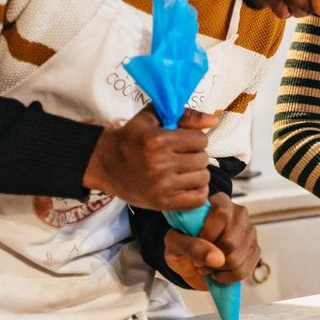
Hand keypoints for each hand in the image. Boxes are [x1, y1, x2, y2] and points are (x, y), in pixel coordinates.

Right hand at [83, 107, 218, 211]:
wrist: (106, 164)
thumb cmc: (131, 138)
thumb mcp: (153, 118)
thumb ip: (186, 115)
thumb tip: (214, 120)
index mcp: (158, 140)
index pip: (200, 140)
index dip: (195, 139)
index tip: (184, 142)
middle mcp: (160, 164)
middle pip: (203, 159)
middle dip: (196, 155)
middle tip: (182, 156)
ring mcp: (162, 186)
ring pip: (203, 178)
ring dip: (197, 173)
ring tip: (183, 170)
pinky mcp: (162, 203)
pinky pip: (198, 199)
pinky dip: (197, 191)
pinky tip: (186, 184)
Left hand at [163, 192, 260, 291]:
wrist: (193, 257)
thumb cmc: (183, 243)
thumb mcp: (176, 242)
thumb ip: (192, 246)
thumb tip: (215, 258)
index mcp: (220, 202)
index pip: (221, 213)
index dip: (208, 234)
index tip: (196, 245)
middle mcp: (239, 213)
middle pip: (230, 241)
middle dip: (211, 257)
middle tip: (199, 260)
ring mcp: (250, 232)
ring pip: (237, 258)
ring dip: (217, 269)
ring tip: (208, 266)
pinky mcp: (255, 250)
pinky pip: (244, 270)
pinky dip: (227, 277)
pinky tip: (218, 271)